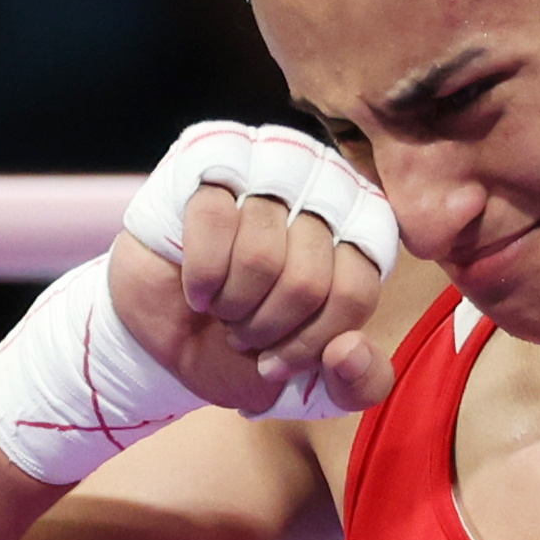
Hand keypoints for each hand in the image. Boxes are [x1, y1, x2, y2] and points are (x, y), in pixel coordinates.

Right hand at [110, 122, 396, 415]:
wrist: (170, 333)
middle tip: (242, 331)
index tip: (276, 361)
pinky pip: (213, 220)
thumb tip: (348, 352)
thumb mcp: (315, 385)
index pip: (355, 292)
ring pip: (260, 252)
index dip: (310, 343)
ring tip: (222, 307)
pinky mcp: (213, 154)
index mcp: (369, 234)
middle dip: (265, 328)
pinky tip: (195, 286)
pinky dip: (200, 273)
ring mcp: (273, 161)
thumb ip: (358, 384)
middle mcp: (332, 186)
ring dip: (232, 303)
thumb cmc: (250, 343)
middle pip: (309, 278)